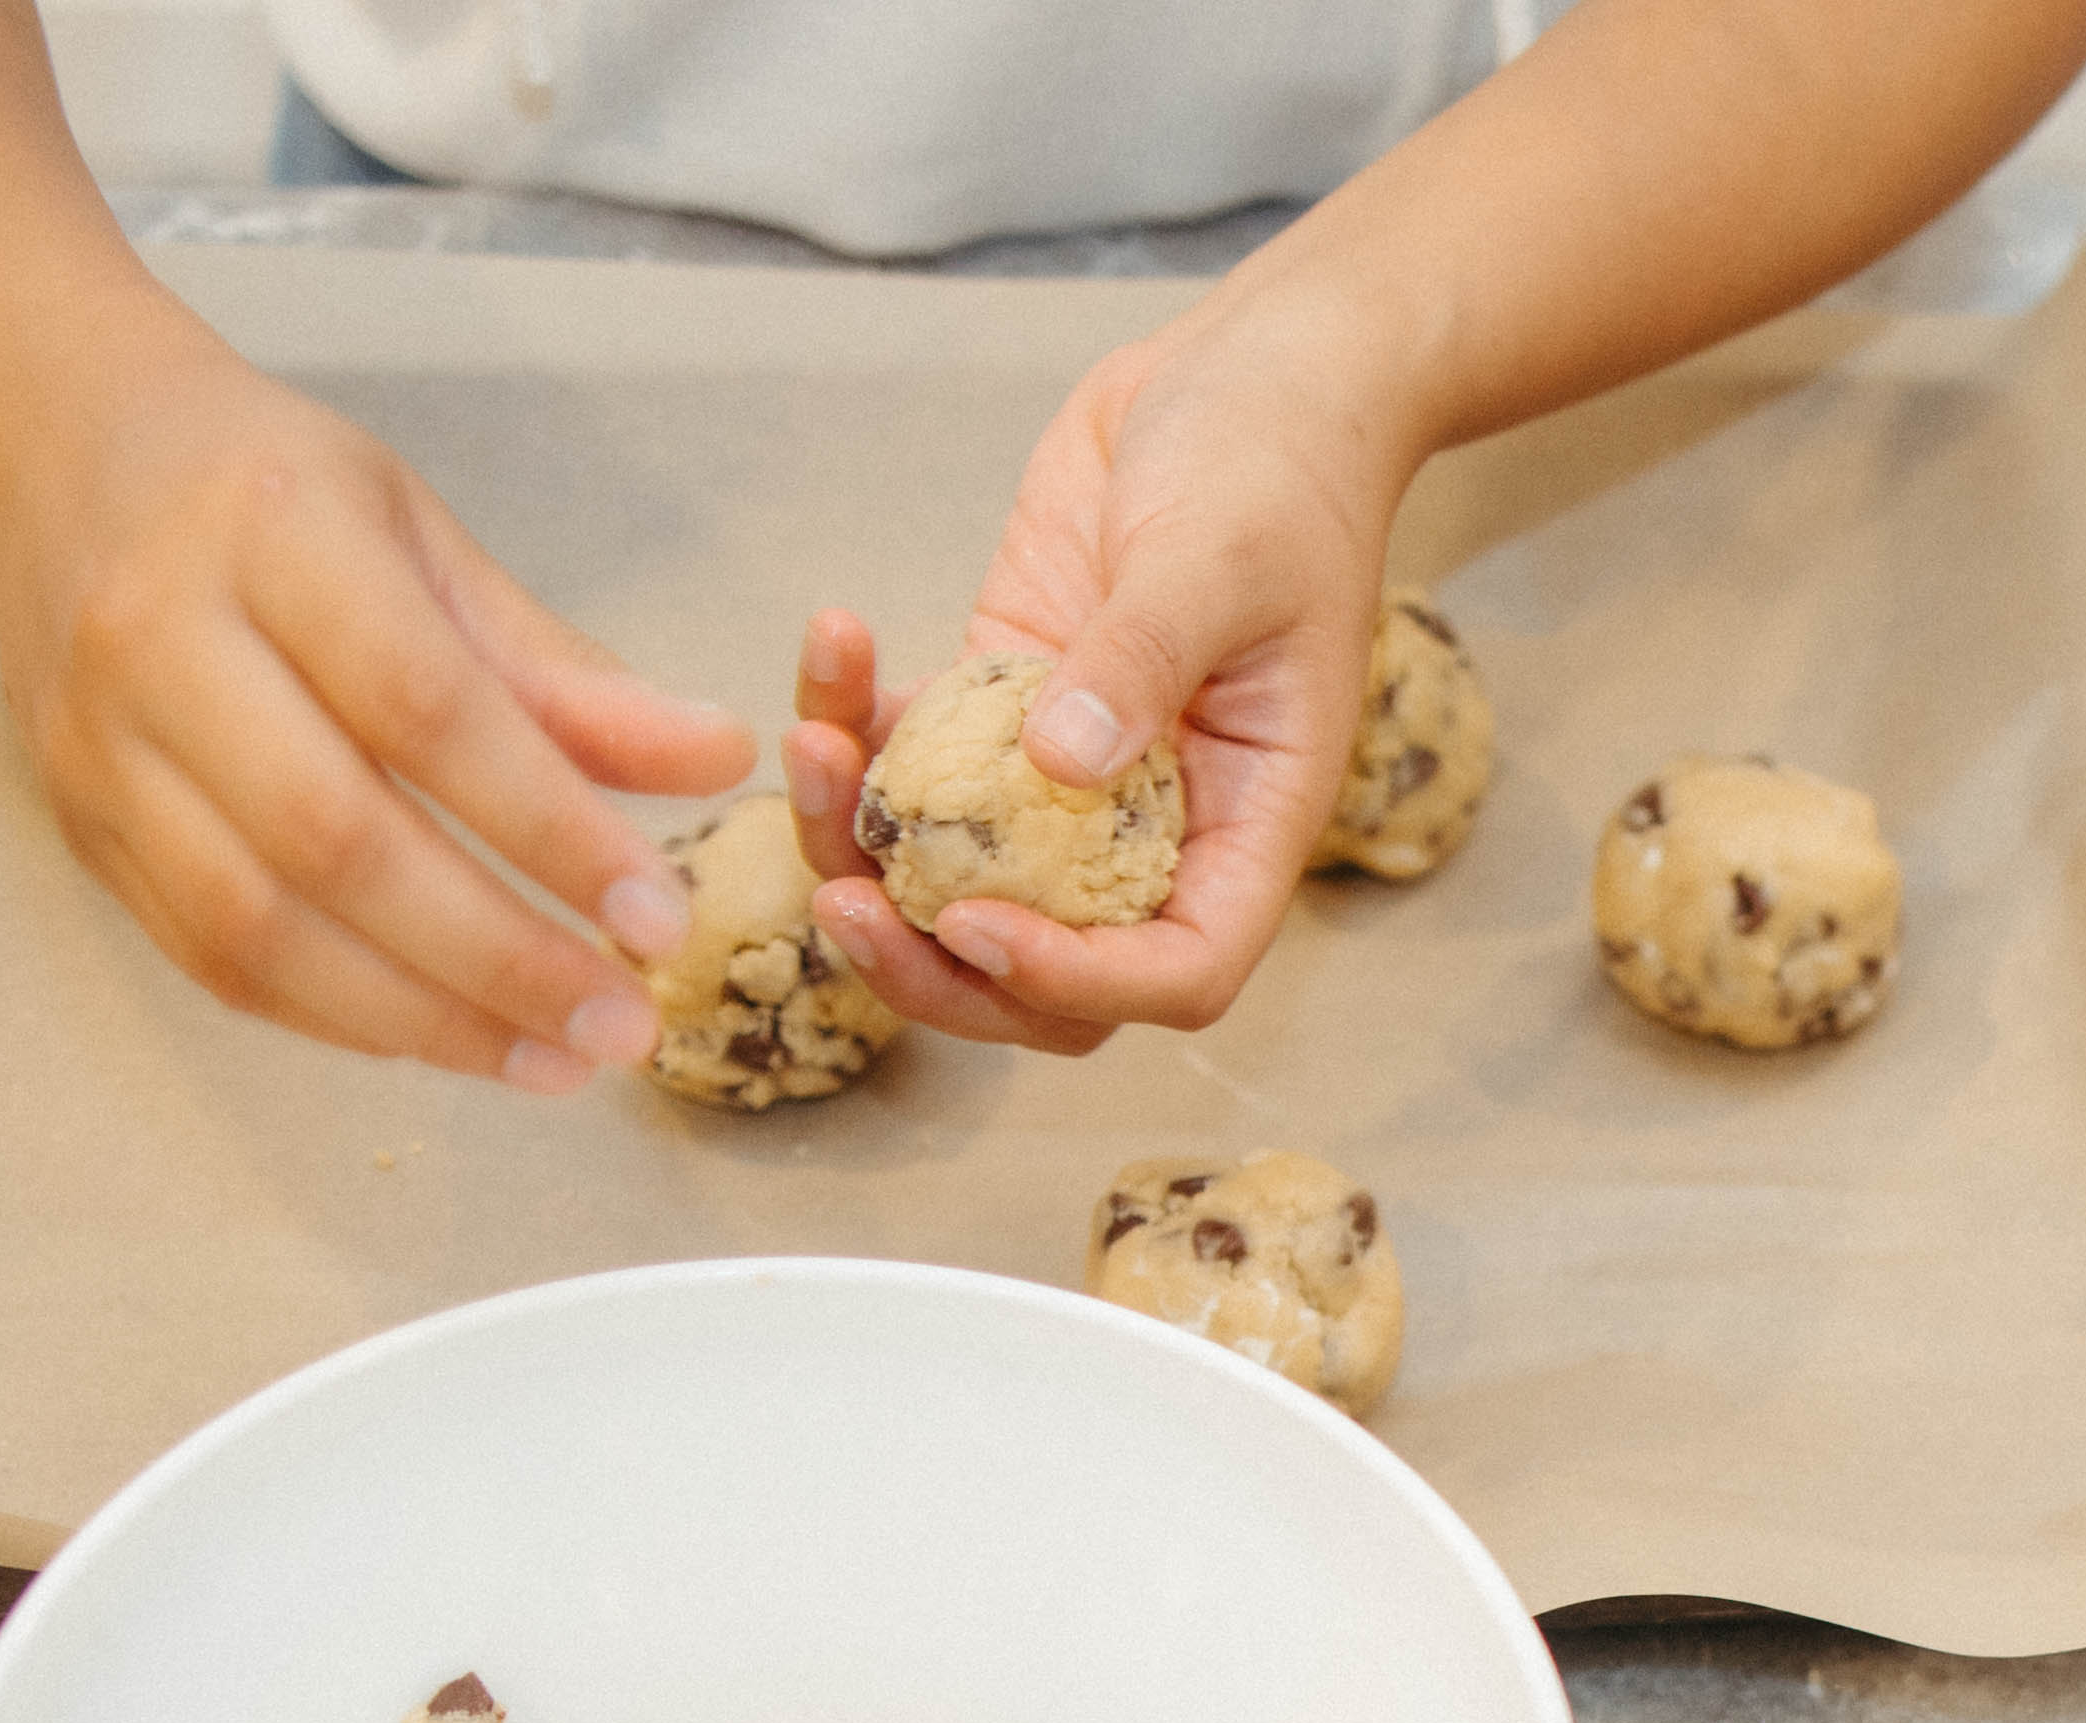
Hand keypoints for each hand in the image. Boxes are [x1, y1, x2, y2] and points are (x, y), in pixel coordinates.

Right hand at [0, 325, 751, 1087]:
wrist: (56, 459)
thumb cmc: (268, 499)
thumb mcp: (425, 539)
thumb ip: (561, 668)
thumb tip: (716, 759)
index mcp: (273, 536)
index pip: (424, 710)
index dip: (549, 829)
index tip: (657, 917)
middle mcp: (162, 641)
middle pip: (335, 838)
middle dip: (497, 956)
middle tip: (622, 1026)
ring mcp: (103, 748)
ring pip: (260, 925)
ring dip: (424, 1019)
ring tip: (555, 1061)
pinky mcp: (81, 829)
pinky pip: (213, 960)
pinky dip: (341, 1018)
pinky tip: (450, 1039)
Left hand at [787, 306, 1416, 1048]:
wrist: (1252, 376)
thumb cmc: (1278, 467)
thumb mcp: (1223, 559)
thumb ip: (1143, 659)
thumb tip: (1059, 763)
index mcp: (1248, 821)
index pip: (1178, 968)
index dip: (1077, 983)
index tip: (975, 926)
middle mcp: (1158, 823)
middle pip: (1049, 970)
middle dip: (934, 965)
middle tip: (843, 908)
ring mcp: (1069, 773)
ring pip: (957, 881)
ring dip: (864, 851)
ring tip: (807, 754)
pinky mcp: (1000, 701)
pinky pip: (912, 761)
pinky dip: (853, 728)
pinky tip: (832, 645)